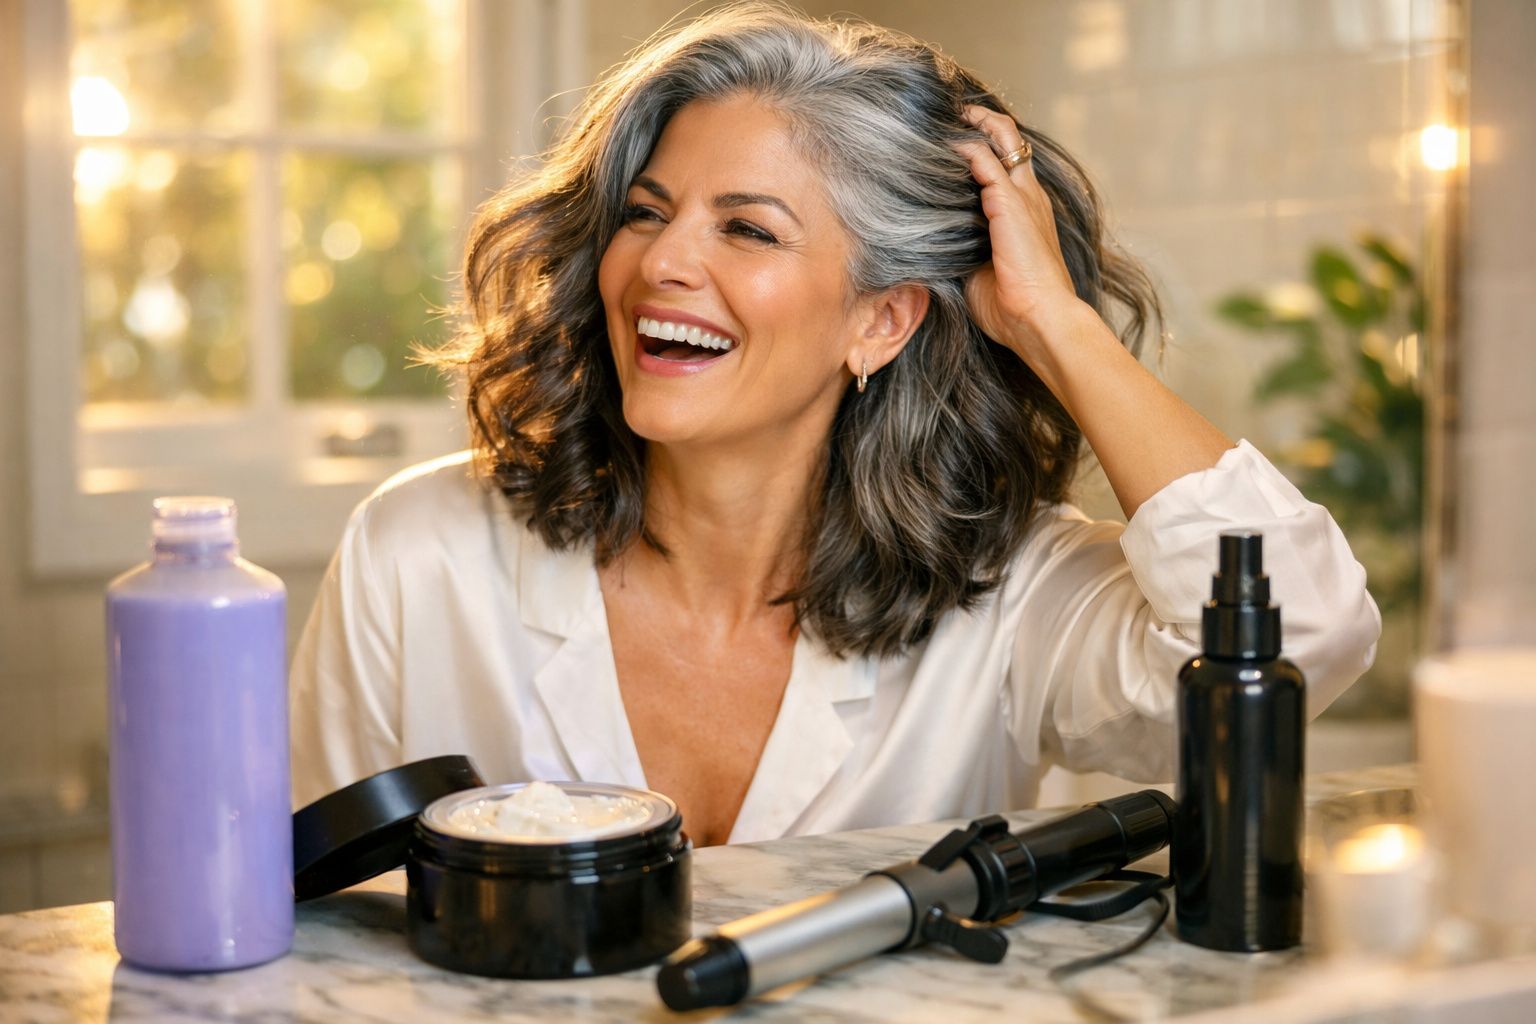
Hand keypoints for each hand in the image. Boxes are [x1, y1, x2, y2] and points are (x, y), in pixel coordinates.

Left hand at [955, 106, 1087, 364]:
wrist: (1040, 319)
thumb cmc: (1012, 308)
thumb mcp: (981, 272)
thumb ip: (963, 249)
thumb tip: (931, 246)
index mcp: (1026, 212)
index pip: (1007, 164)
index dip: (983, 146)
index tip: (953, 141)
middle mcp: (1029, 196)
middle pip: (1009, 138)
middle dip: (979, 120)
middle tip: (948, 113)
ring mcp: (1022, 196)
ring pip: (1000, 137)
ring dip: (970, 124)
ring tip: (939, 116)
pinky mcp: (1010, 203)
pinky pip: (982, 160)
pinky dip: (960, 147)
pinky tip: (938, 146)